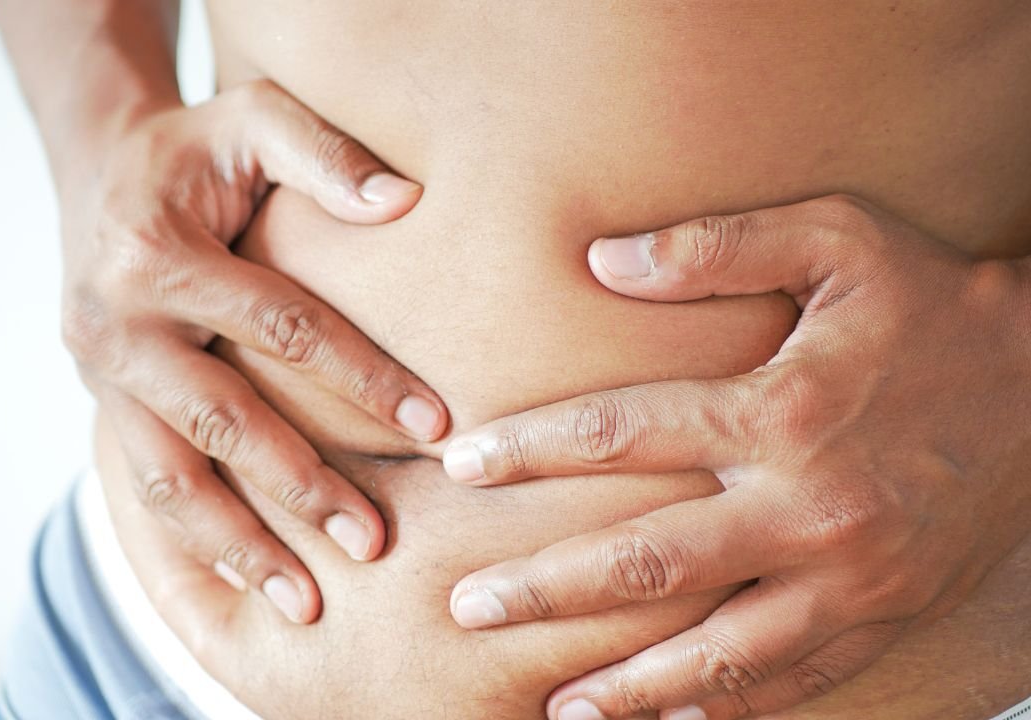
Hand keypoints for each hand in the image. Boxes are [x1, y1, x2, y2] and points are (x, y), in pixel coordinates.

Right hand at [62, 80, 448, 623]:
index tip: (434, 426)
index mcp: (156, 254)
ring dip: (241, 543)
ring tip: (307, 600)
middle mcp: (117, 324)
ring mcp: (100, 374)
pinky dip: (198, 538)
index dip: (362, 378)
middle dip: (301, 487)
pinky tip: (249, 576)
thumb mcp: (250, 118)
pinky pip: (146, 485)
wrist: (94, 172)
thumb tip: (403, 203)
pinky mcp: (101, 403)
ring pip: (169, 478)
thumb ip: (322, 152)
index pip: (282, 328)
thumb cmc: (192, 150)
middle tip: (373, 541)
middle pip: (222, 422)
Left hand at [442, 194, 1030, 718]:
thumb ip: (718, 246)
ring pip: (720, 653)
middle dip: (547, 592)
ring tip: (558, 706)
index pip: (623, 434)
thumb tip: (601, 260)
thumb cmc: (932, 303)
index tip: (463, 466)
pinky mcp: (886, 614)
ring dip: (630, 685)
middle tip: (469, 609)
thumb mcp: (838, 240)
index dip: (531, 450)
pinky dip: (727, 707)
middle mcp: (808, 506)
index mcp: (781, 412)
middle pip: (649, 563)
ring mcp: (850, 576)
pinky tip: (671, 718)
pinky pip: (796, 680)